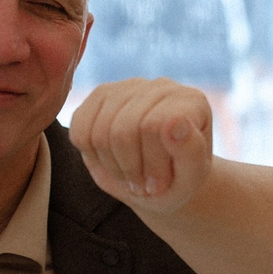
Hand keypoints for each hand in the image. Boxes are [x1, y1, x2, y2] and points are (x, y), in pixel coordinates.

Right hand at [69, 78, 215, 216]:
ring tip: (129, 177)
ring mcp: (127, 88)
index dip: (152, 164)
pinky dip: (92, 157)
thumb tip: (175, 121)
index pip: (154, 125)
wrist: (158, 182)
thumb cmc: (178, 180)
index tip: (159, 186)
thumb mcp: (191, 177)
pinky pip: (80, 131)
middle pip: (123, 129)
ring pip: (100, 131)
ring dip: (112, 166)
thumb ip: (191, 151)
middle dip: (129, 168)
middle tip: (142, 187)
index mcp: (190, 101)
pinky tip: (112, 162)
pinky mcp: (100, 98)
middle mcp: (160, 86)